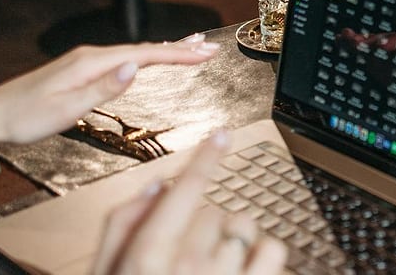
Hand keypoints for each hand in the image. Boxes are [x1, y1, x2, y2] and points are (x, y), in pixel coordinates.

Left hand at [0, 34, 219, 147]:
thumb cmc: (26, 117)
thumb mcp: (66, 109)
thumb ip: (104, 88)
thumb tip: (135, 68)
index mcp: (93, 63)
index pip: (145, 55)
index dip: (178, 54)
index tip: (205, 53)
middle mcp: (93, 55)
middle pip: (146, 49)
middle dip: (180, 49)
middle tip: (210, 48)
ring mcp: (88, 60)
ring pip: (137, 52)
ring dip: (167, 50)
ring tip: (193, 46)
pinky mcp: (83, 69)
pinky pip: (125, 57)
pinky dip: (147, 55)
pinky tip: (151, 57)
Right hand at [92, 131, 286, 274]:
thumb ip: (120, 229)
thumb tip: (157, 185)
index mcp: (147, 260)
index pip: (183, 192)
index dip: (205, 158)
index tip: (222, 134)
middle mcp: (188, 269)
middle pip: (211, 209)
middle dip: (202, 223)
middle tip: (186, 255)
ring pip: (246, 225)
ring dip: (235, 237)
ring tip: (218, 262)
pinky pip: (275, 250)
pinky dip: (265, 253)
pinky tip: (246, 267)